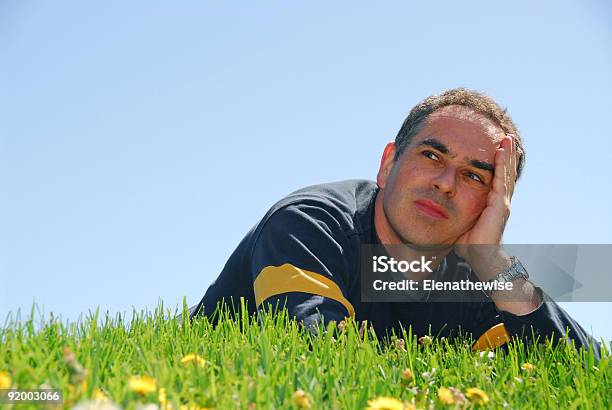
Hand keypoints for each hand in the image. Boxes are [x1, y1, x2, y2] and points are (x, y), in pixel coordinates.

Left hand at [454, 135, 518, 266]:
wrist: (480, 258)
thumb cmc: (469, 244)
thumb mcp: (461, 221)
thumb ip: (455, 210)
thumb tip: (440, 203)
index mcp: (491, 203)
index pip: (496, 177)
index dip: (499, 163)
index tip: (499, 147)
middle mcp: (500, 201)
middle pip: (505, 172)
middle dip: (507, 153)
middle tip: (507, 136)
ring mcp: (502, 202)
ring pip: (506, 173)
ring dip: (507, 154)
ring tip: (508, 138)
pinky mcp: (500, 206)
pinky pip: (501, 181)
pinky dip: (501, 165)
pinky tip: (501, 152)